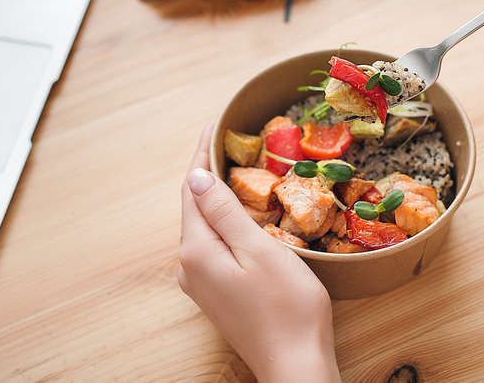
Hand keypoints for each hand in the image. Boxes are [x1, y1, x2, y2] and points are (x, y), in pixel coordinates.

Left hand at [178, 125, 341, 381]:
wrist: (295, 366)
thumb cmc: (287, 308)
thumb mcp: (260, 251)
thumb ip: (226, 213)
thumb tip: (197, 177)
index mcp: (196, 251)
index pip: (192, 190)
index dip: (202, 154)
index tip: (214, 124)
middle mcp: (189, 267)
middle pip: (193, 207)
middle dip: (206, 172)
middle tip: (225, 139)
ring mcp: (200, 284)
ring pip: (202, 226)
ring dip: (215, 196)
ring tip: (233, 165)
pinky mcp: (214, 294)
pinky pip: (211, 245)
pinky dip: (221, 221)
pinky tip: (238, 212)